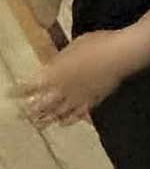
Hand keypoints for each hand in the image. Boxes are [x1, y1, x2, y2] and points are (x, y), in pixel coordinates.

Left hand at [16, 30, 134, 126]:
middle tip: (22, 115)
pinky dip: (67, 120)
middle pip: (42, 104)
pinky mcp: (91, 102)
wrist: (120, 55)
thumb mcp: (73, 46)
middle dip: (30, 110)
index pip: (32, 85)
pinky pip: (76, 116)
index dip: (19, 90)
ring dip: (45, 119)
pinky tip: (62, 123)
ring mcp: (77, 98)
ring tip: (37, 125)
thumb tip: (52, 67)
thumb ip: (60, 60)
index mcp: (55, 73)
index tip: (10, 93)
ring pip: (57, 113)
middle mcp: (62, 89)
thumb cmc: (97, 44)